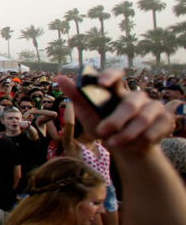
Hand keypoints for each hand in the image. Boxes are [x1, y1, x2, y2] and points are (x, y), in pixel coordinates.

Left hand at [55, 71, 172, 151]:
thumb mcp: (88, 114)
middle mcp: (137, 96)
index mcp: (117, 91)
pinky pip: (154, 131)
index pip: (116, 75)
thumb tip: (59, 78)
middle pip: (129, 104)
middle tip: (101, 133)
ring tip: (113, 144)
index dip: (110, 76)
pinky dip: (140, 141)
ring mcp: (153, 107)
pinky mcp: (165, 120)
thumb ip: (77, 96)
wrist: (126, 148)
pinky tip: (133, 145)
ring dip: (126, 135)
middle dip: (115, 121)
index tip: (102, 82)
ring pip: (143, 119)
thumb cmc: (104, 127)